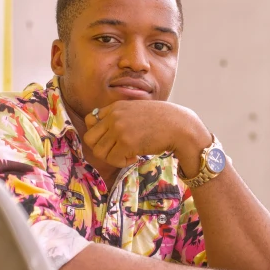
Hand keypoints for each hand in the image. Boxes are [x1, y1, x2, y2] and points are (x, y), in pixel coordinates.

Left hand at [84, 101, 210, 170]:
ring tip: (127, 155)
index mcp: (115, 106)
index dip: (99, 134)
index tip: (112, 139)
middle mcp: (114, 116)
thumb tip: (103, 133)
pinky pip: (113, 159)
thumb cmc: (161, 121)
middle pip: (90, 138)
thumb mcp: (136, 111)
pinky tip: (135, 157)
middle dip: (102, 148)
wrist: (179, 126)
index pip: (90, 121)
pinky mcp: (126, 143)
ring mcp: (119, 129)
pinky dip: (122, 162)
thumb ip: (119, 117)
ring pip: (99, 151)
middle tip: (117, 151)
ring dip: (112, 157)